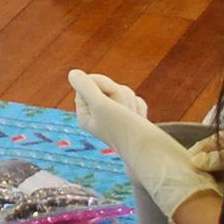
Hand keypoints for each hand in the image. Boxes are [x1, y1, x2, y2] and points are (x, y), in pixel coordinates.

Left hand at [68, 70, 218, 220]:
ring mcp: (116, 117)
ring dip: (129, 102)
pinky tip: (139, 121)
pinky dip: (139, 108)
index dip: (101, 84)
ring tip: (131, 119)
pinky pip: (136, 99)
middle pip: (106, 86)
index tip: (107, 98)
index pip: (87, 84)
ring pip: (123, 91)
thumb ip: (86, 87)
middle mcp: (98, 116)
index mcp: (85, 115)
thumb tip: (73, 73)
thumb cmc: (124, 130)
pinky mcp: (131, 118)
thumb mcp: (101, 105)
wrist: (151, 150)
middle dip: (118, 94)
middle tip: (121, 113)